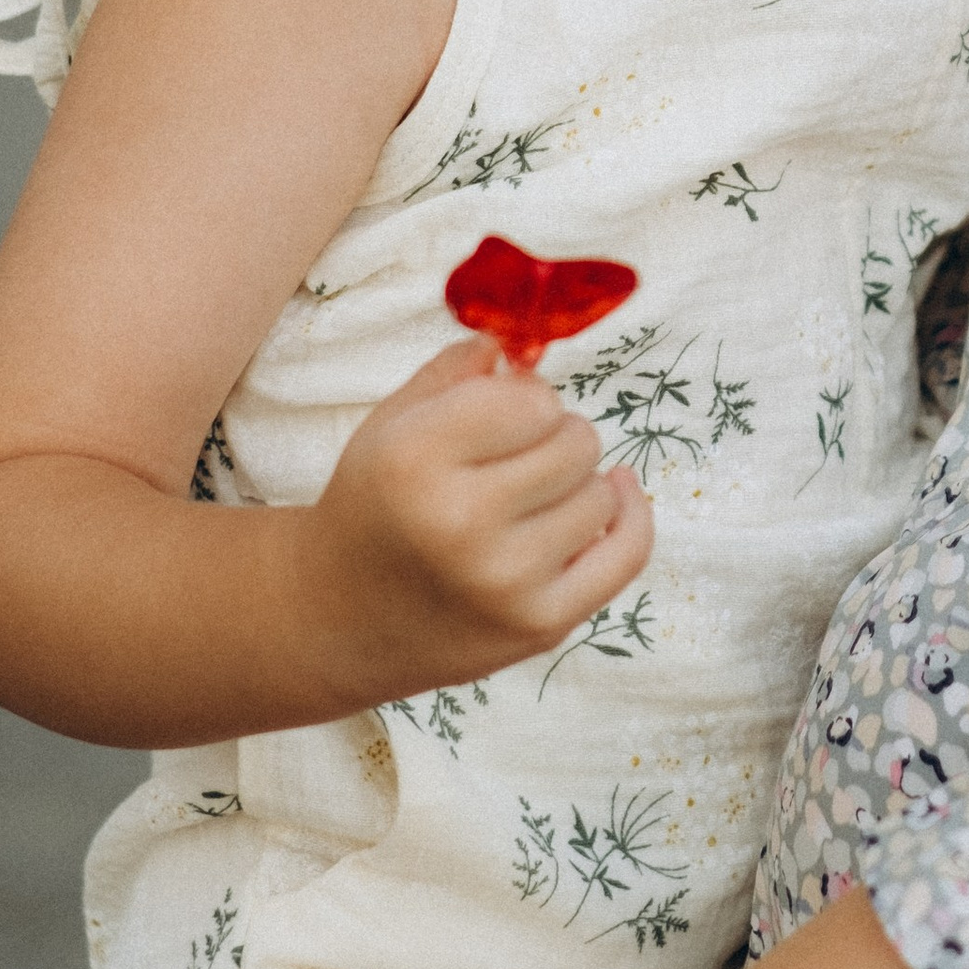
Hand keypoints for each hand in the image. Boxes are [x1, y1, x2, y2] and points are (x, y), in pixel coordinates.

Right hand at [303, 337, 651, 705]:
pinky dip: (630, 515)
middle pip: (575, 442)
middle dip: (554, 438)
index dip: (524, 402)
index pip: (534, 399)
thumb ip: (456, 371)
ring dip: (575, 486)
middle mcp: (460, 521)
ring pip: (601, 494)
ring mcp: (505, 580)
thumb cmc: (373, 508)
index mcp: (415, 458)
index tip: (501, 418)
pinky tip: (614, 493)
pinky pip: (628, 552)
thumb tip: (523, 343)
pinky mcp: (541, 624)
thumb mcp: (389, 424)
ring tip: (528, 501)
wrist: (338, 621)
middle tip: (516, 460)